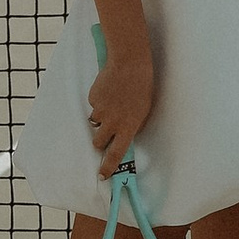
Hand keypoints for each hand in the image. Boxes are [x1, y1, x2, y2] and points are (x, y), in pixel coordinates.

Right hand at [87, 35, 155, 176]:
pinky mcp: (93, 98)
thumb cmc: (142, 86)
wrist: (129, 63)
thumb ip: (134, 125)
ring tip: (113, 101)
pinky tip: (109, 89)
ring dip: (101, 118)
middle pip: (98, 142)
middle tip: (106, 132)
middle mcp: (112, 122)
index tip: (102, 176)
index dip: (108, 167)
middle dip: (100, 141)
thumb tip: (126, 134)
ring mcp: (101, 110)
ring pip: (95, 122)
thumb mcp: (144, 110)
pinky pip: (94, 105)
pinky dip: (100, 101)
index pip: (116, 154)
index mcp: (128, 127)